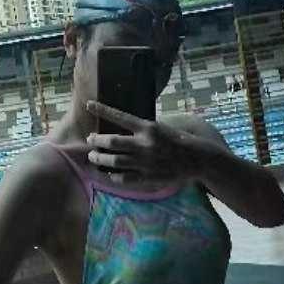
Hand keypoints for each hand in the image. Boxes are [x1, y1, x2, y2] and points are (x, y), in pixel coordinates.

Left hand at [85, 102, 199, 185]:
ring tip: (93, 156)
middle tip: (90, 139)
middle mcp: (144, 144)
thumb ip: (142, 128)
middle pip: (112, 141)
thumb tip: (123, 124)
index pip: (121, 117)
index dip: (103, 110)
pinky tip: (109, 173)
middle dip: (97, 140)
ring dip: (100, 158)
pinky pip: (124, 178)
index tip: (89, 105)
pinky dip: (113, 175)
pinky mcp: (147, 177)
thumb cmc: (176, 140)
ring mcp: (145, 162)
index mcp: (148, 128)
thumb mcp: (161, 128)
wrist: (195, 159)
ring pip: (114, 160)